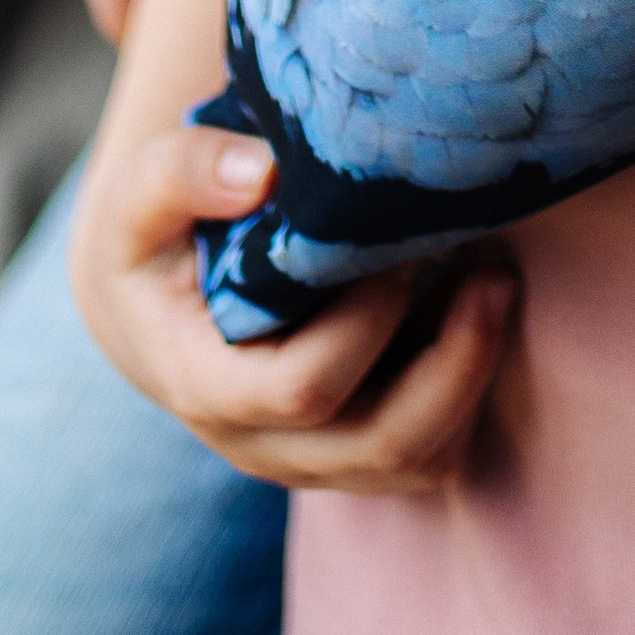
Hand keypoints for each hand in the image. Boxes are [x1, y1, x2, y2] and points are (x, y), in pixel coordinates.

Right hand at [70, 114, 517, 490]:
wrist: (152, 302)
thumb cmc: (150, 238)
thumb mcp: (138, 197)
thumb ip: (184, 174)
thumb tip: (264, 174)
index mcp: (207, 388)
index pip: (303, 387)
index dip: (366, 321)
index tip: (400, 244)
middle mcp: (263, 443)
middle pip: (381, 444)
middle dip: (454, 360)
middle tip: (493, 269)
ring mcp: (311, 458)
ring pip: (416, 460)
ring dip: (471, 378)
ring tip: (497, 282)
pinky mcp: (350, 450)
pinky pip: (428, 451)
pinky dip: (464, 392)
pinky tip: (473, 312)